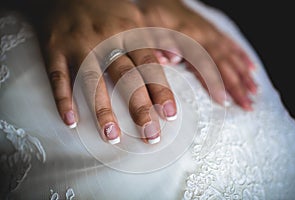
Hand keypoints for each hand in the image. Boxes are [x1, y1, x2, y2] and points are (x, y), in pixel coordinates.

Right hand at [32, 0, 176, 143]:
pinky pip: (57, 76)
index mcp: (128, 32)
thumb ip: (153, 39)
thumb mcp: (134, 17)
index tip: (169, 115)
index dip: (160, 90)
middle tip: (150, 135)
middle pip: (125, 76)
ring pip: (92, 80)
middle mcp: (105, 38)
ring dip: (102, 110)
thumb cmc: (106, 8)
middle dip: (139, 108)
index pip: (148, 65)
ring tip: (111, 136)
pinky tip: (70, 121)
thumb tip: (172, 60)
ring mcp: (78, 43)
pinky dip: (63, 99)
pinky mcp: (54, 47)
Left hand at [138, 0, 256, 109]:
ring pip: (232, 55)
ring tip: (254, 90)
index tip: (225, 102)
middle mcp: (205, 34)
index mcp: (189, 36)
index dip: (216, 84)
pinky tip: (251, 66)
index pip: (206, 64)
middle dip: (237, 85)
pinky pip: (231, 43)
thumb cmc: (152, 12)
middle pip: (225, 63)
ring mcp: (211, 31)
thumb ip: (160, 43)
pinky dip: (242, 56)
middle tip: (248, 105)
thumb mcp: (149, 26)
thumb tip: (172, 58)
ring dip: (244, 73)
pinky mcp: (213, 29)